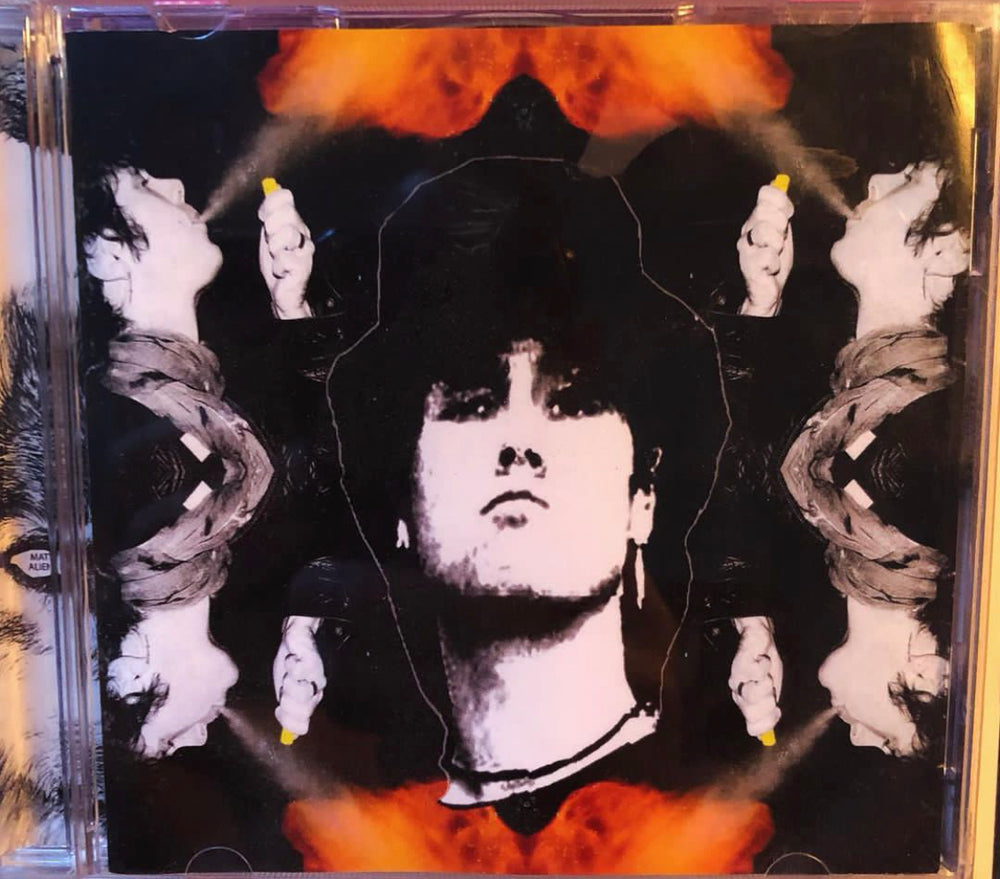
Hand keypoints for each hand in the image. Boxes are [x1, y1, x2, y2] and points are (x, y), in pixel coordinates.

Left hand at [259, 186, 314, 319]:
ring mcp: (305, 250)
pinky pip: (284, 258)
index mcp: (294, 221)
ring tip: (277, 257)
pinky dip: (277, 266)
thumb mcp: (269, 233)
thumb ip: (270, 212)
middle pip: (287, 212)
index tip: (264, 218)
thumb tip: (273, 186)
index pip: (284, 197)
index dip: (269, 205)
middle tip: (272, 243)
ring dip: (274, 248)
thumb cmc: (275, 262)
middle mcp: (303, 232)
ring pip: (287, 234)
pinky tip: (282, 271)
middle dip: (272, 228)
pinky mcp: (304, 267)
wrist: (281, 290)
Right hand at [273, 615, 325, 736]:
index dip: (288, 723)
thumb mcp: (282, 691)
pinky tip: (292, 661)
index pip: (301, 726)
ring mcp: (316, 676)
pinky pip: (300, 671)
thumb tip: (288, 738)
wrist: (294, 641)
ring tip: (288, 674)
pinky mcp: (313, 660)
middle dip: (287, 702)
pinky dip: (291, 666)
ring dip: (289, 684)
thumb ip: (285, 713)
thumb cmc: (288, 667)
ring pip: (302, 693)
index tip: (279, 710)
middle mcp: (315, 692)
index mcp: (308, 703)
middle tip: (284, 687)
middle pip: (303, 712)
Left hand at [729, 615, 782, 736]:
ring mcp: (738, 679)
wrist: (760, 640)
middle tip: (770, 687)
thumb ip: (770, 713)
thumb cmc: (767, 667)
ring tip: (767, 675)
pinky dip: (763, 666)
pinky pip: (754, 672)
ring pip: (751, 695)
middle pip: (752, 714)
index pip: (754, 727)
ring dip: (765, 685)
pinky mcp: (740, 662)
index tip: (777, 710)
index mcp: (748, 704)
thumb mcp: (773, 691)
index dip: (768, 723)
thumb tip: (767, 738)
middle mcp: (739, 694)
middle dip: (768, 703)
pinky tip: (762, 661)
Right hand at [737, 183, 793, 316]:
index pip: (766, 194)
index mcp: (756, 219)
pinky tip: (770, 269)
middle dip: (780, 225)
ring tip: (774, 254)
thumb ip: (780, 207)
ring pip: (764, 231)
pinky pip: (767, 256)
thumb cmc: (775, 259)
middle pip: (764, 210)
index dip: (782, 202)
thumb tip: (778, 182)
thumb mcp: (781, 229)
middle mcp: (747, 231)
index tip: (787, 215)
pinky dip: (774, 264)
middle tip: (779, 240)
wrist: (769, 289)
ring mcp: (746, 248)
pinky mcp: (748, 266)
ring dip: (776, 245)